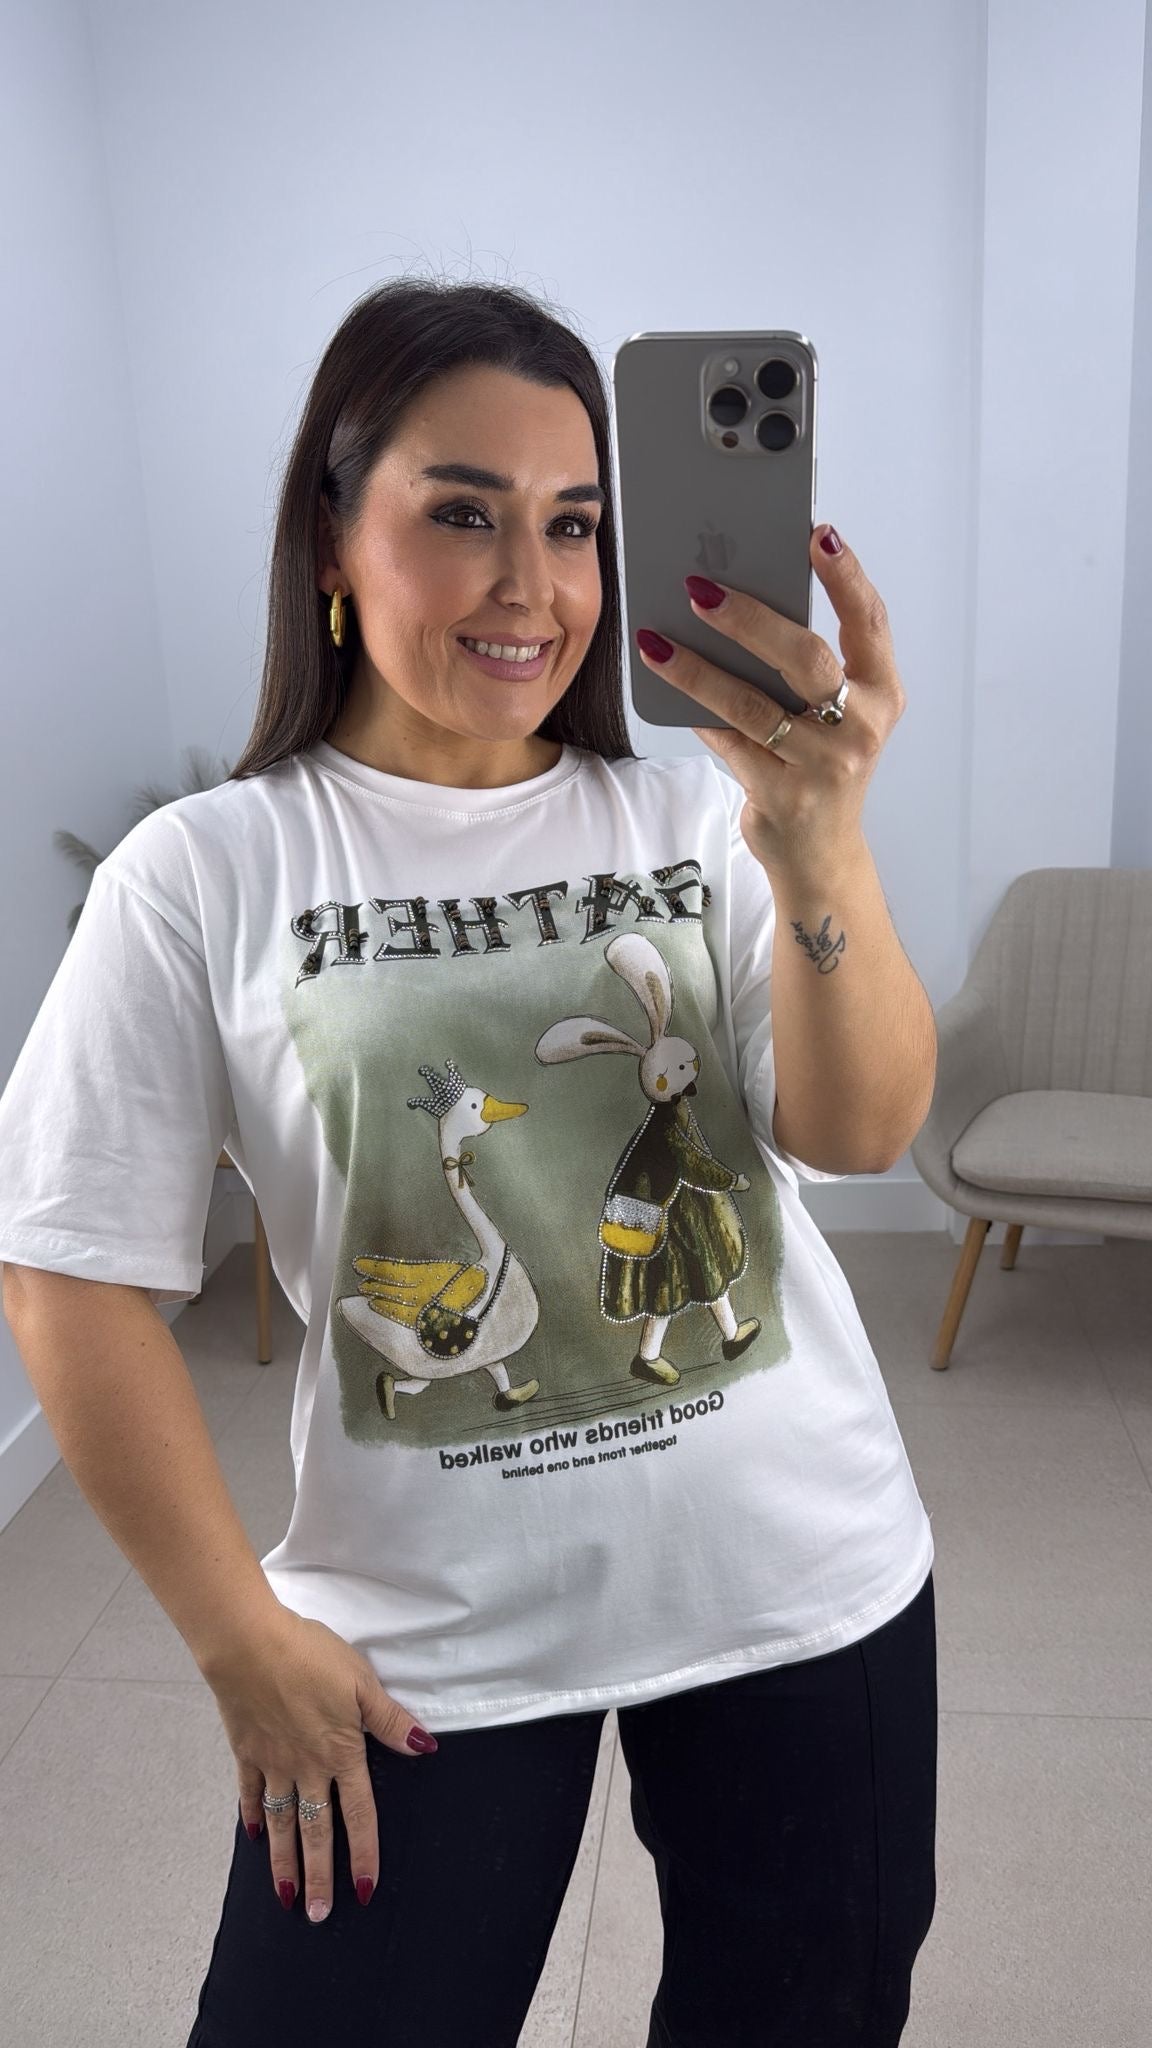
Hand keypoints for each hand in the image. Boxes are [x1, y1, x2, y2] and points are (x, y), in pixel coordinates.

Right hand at [206, 1607, 437, 1922]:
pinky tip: (252, 1836)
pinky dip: (251, 1815)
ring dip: (285, 1861)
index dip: (364, 1853)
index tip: (364, 1890)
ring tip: (286, 1897)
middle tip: (317, 1915)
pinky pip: (250, 1792)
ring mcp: (273, 1762)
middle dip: (319, 1875)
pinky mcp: (246, 1750)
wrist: (250, 1646)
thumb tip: (424, 1748)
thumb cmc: (311, 1657)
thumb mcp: (362, 1682)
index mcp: (340, 1754)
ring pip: (281, 1822)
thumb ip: (390, 1720)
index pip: (359, 1814)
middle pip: (316, 1831)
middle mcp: (306, 1768)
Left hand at [634, 525, 905, 879]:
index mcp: (882, 694)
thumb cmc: (820, 766)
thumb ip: (805, 669)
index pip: (869, 623)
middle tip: (702, 588)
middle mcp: (861, 729)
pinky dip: (697, 714)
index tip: (817, 534)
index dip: (847, 576)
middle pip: (806, 658)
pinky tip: (666, 686)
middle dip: (751, 619)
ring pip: (753, 705)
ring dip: (698, 669)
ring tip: (656, 640)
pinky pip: (729, 743)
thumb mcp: (835, 717)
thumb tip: (733, 602)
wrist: (820, 856)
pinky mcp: (783, 796)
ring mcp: (824, 767)